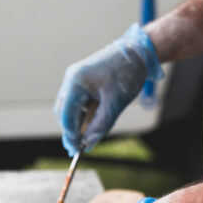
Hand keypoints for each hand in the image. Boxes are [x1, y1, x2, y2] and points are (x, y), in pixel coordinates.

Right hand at [53, 24, 162, 155]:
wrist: (138, 52)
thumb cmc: (127, 72)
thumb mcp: (116, 102)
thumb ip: (101, 124)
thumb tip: (89, 143)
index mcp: (76, 80)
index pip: (65, 113)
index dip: (70, 133)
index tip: (77, 149)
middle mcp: (72, 79)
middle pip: (64, 111)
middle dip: (71, 130)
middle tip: (80, 149)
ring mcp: (77, 79)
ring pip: (71, 108)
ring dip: (78, 123)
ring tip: (89, 138)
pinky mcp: (84, 81)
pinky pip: (79, 102)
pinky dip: (85, 115)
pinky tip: (95, 123)